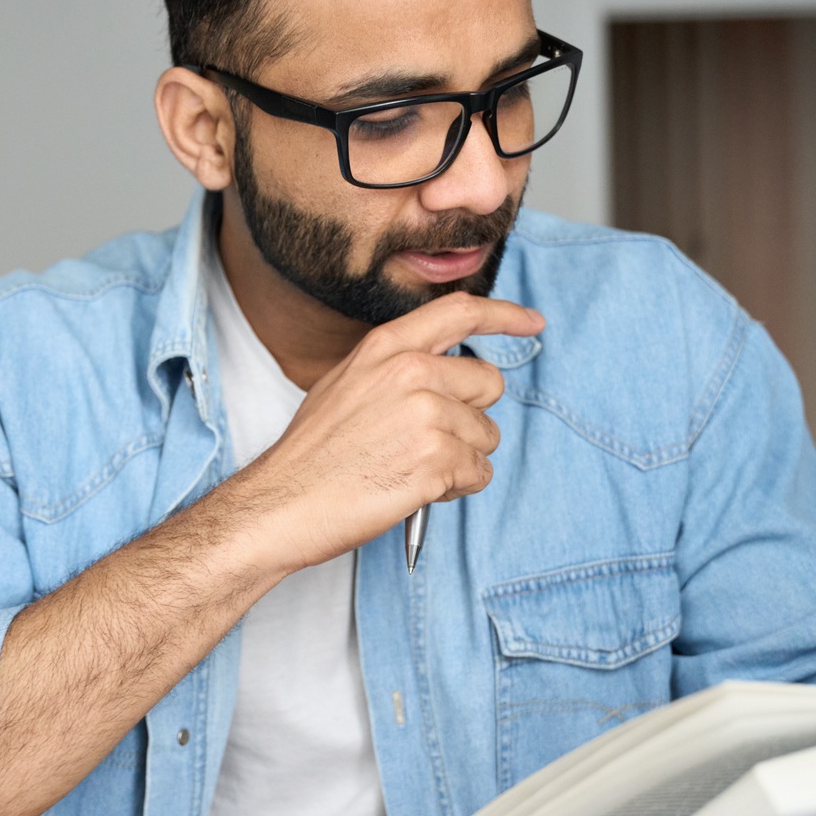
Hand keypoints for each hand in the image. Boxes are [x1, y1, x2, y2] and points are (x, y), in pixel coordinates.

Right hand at [221, 291, 544, 573]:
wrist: (282, 503)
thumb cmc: (313, 454)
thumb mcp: (347, 384)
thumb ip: (398, 367)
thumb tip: (447, 370)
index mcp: (386, 348)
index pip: (461, 312)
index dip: (505, 315)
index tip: (533, 323)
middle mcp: (411, 373)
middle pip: (488, 383)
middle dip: (472, 416)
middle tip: (429, 440)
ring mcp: (426, 416)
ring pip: (487, 435)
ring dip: (461, 459)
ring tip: (411, 469)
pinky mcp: (436, 461)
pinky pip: (479, 473)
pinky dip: (456, 488)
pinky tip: (415, 489)